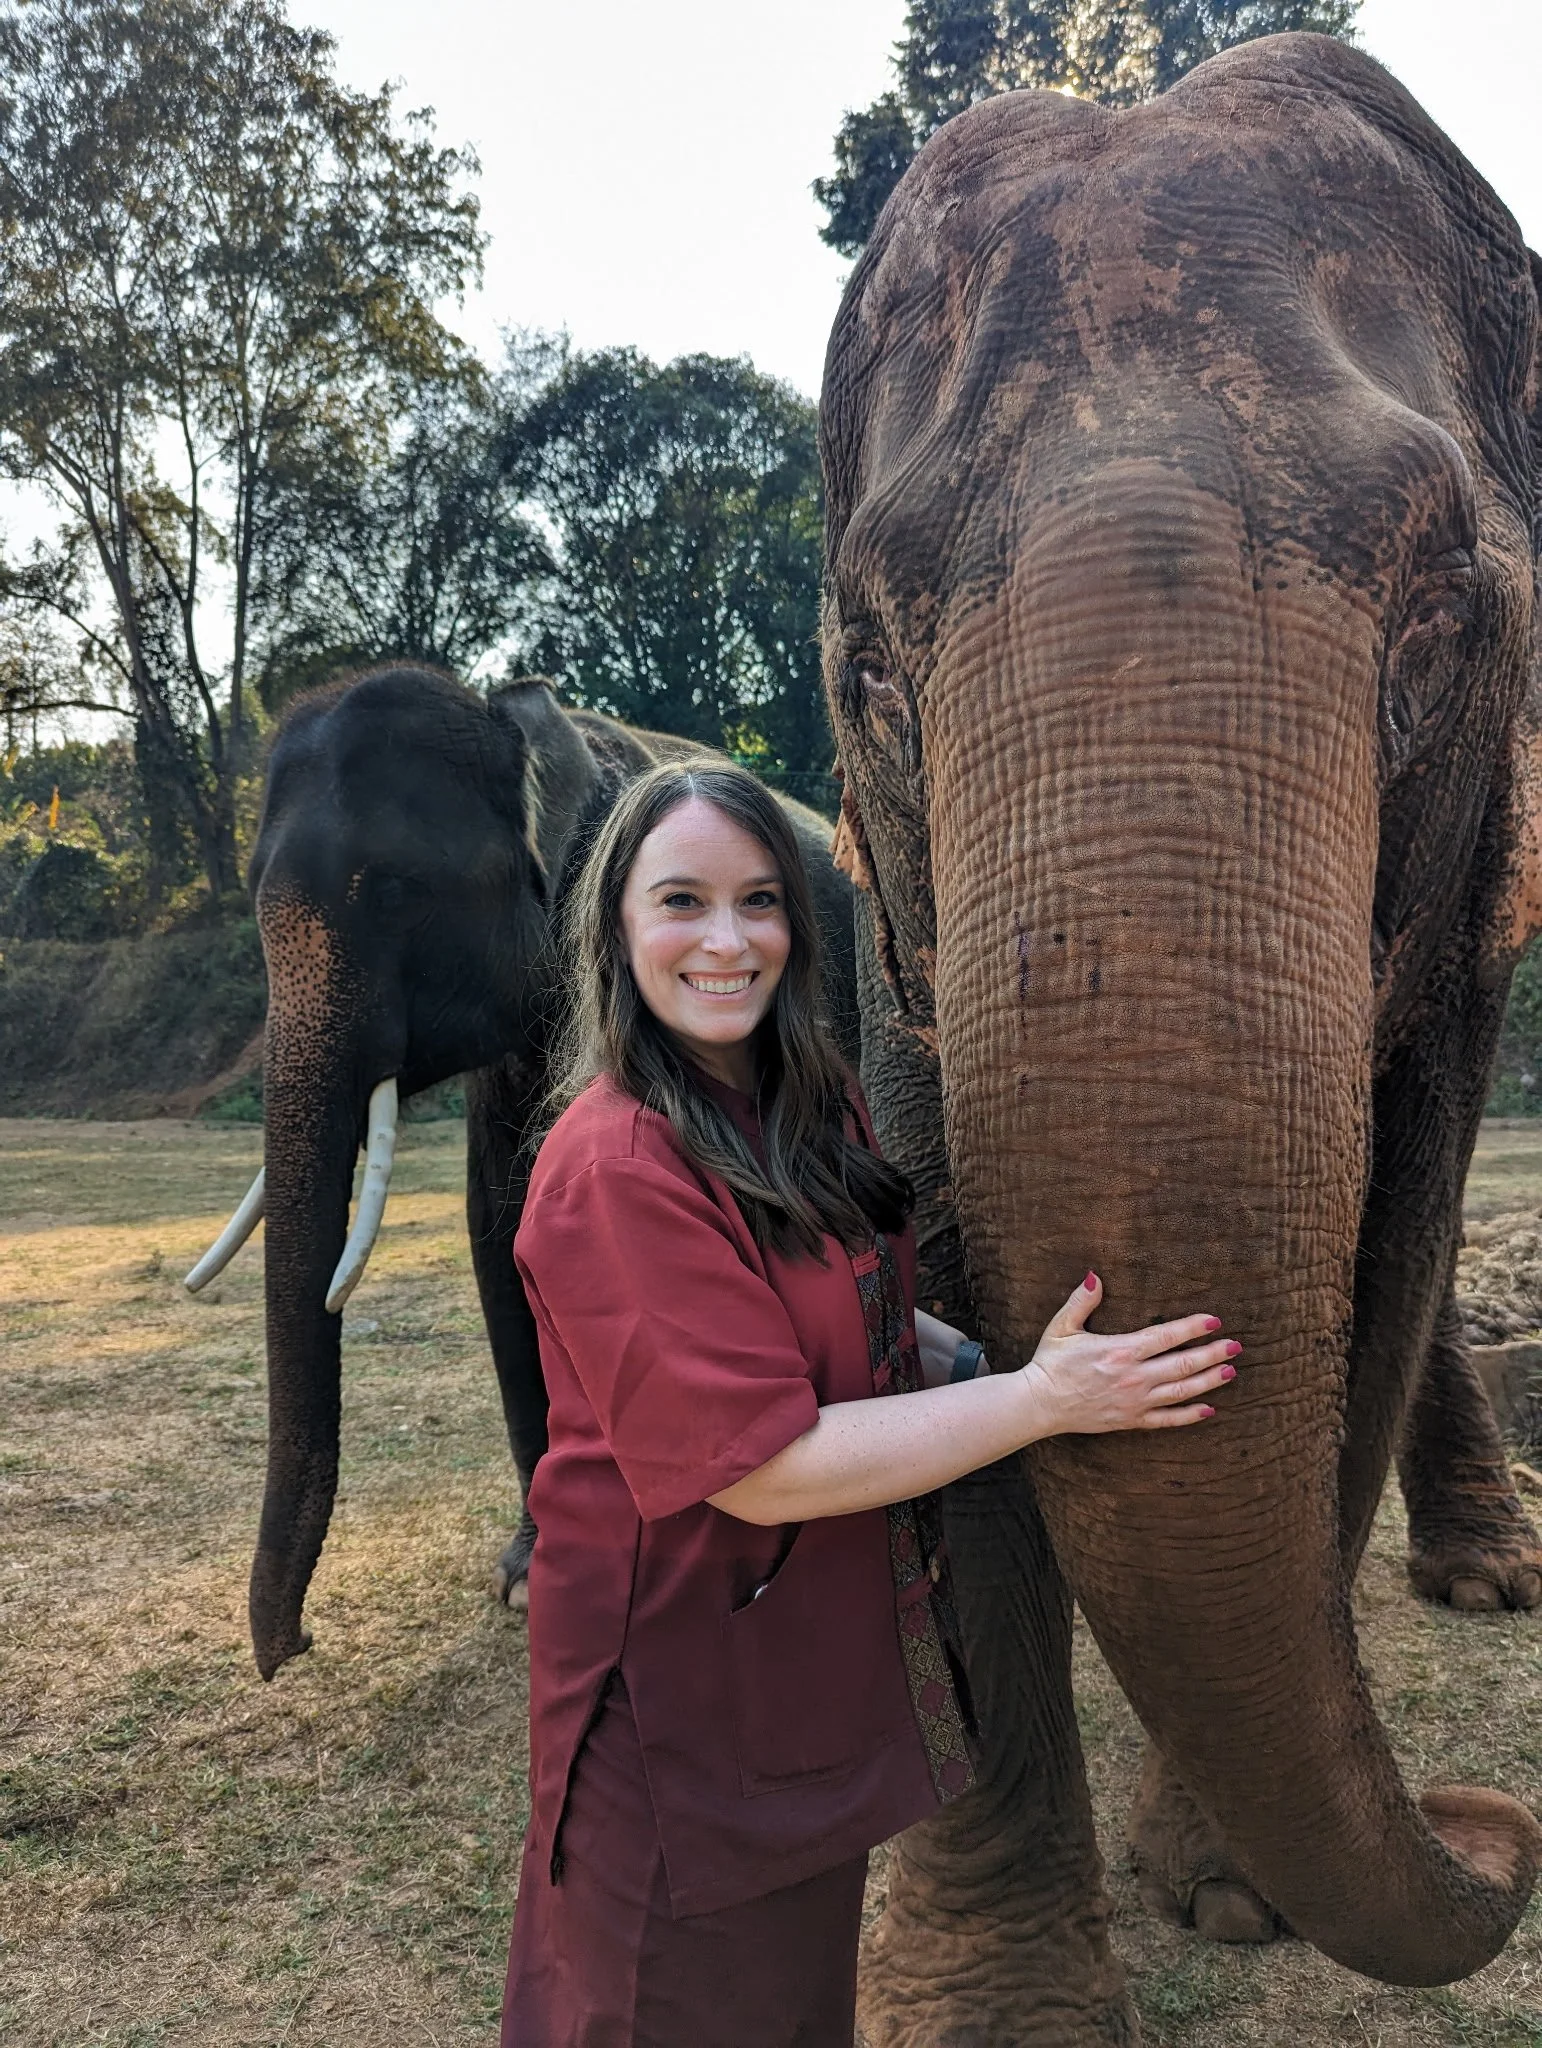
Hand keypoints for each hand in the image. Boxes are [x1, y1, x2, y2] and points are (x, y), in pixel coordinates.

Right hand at [1020, 1272, 1237, 1434]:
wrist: (1039, 1403)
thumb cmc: (1050, 1362)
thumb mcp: (1062, 1326)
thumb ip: (1082, 1301)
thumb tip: (1096, 1275)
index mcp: (1120, 1351)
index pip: (1166, 1336)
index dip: (1192, 1327)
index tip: (1214, 1320)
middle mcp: (1133, 1377)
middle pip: (1182, 1364)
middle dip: (1212, 1354)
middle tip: (1236, 1346)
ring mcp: (1134, 1402)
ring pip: (1181, 1392)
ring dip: (1208, 1381)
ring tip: (1230, 1372)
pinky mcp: (1130, 1420)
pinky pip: (1167, 1420)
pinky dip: (1190, 1415)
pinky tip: (1208, 1409)